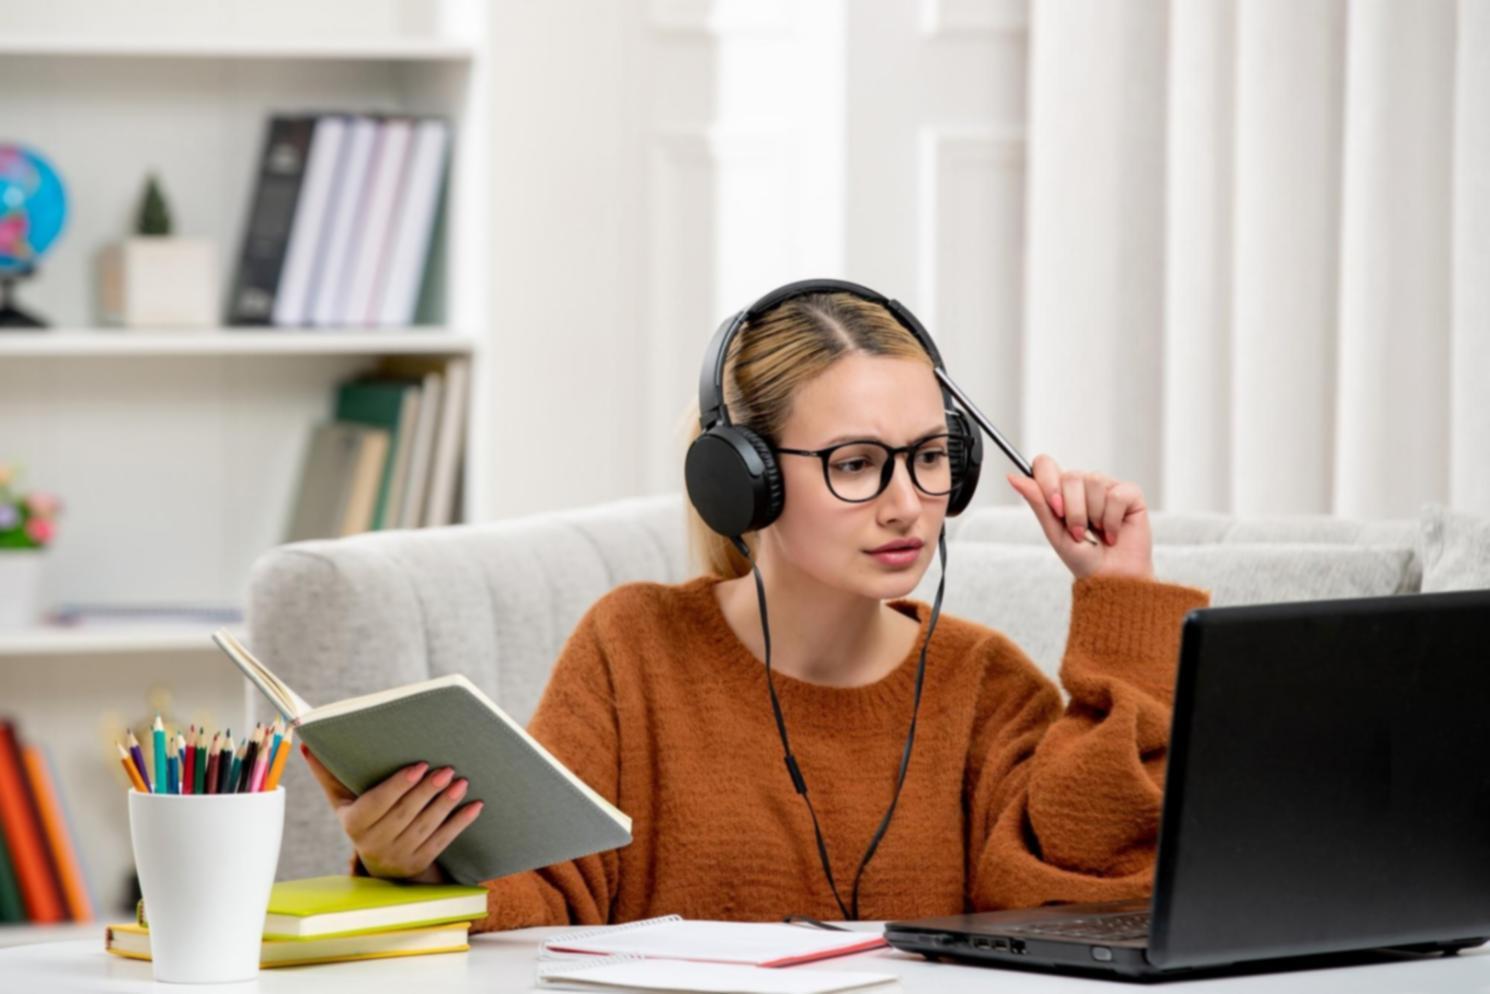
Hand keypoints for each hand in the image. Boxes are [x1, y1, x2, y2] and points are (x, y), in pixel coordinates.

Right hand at [301, 745, 483, 882]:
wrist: (378, 863)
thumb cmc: (361, 817)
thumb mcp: (342, 799)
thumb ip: (327, 772)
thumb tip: (306, 742)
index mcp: (353, 824)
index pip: (378, 803)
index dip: (399, 785)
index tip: (420, 765)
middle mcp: (374, 844)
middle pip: (405, 814)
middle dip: (427, 791)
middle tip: (448, 769)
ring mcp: (398, 857)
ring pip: (425, 827)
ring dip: (445, 804)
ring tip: (461, 782)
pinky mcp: (419, 863)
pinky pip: (443, 842)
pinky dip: (460, 823)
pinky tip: (475, 806)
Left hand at [1006, 454, 1153, 580]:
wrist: (1111, 579)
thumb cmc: (1083, 558)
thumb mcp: (1054, 532)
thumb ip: (1037, 502)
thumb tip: (1013, 477)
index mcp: (1061, 491)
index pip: (1045, 464)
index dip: (1048, 482)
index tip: (1056, 509)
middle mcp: (1083, 485)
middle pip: (1071, 476)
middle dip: (1073, 511)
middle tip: (1079, 532)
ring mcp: (1107, 487)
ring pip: (1094, 482)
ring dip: (1094, 516)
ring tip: (1098, 532)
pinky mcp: (1130, 494)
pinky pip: (1116, 495)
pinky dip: (1112, 520)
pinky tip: (1113, 534)